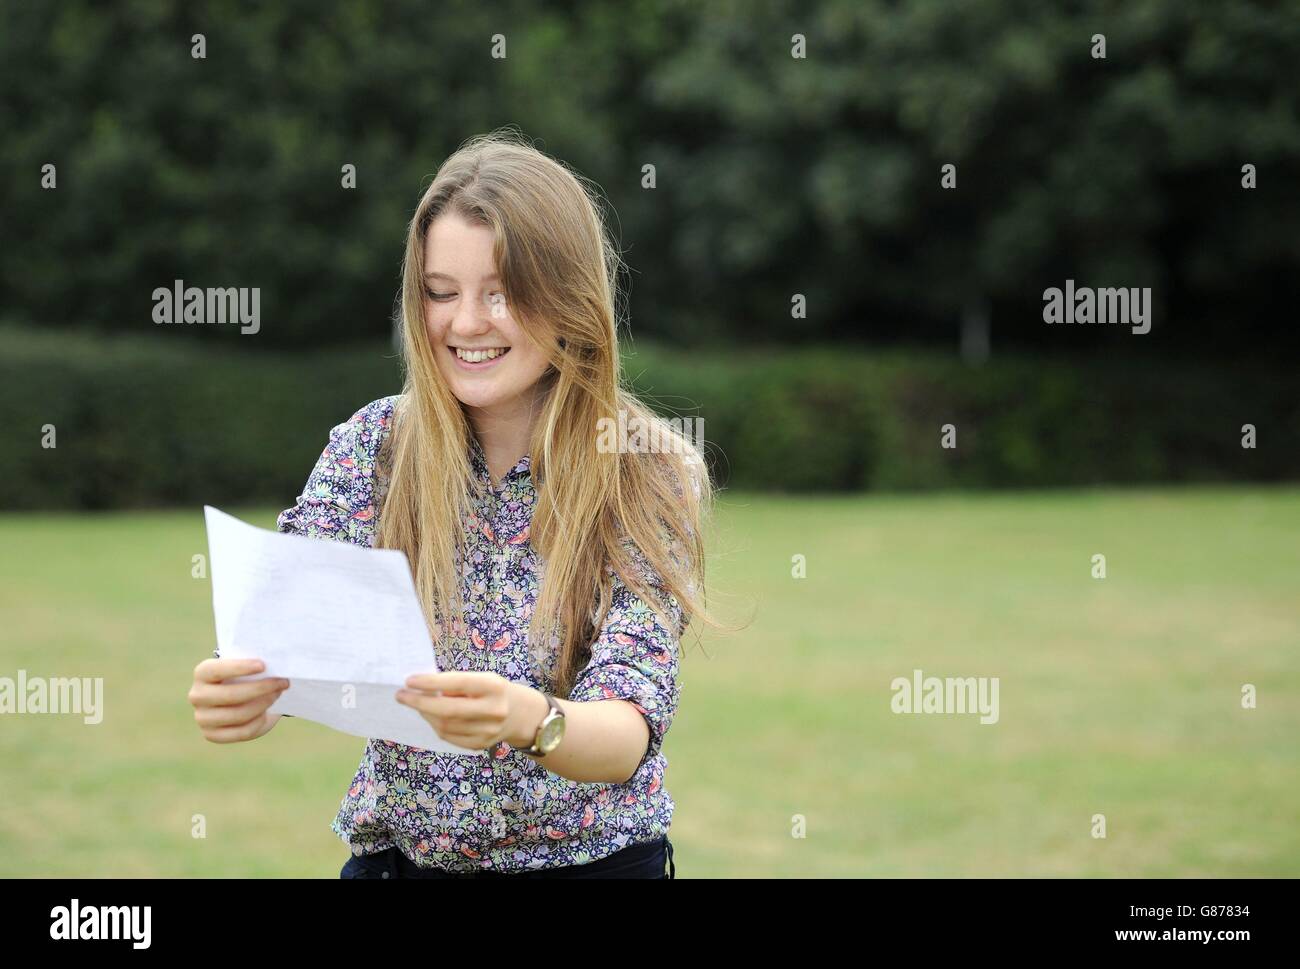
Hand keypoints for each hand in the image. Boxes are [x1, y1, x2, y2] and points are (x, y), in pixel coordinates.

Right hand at [188, 657, 288, 743]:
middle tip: (283, 682)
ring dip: (264, 704)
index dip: (240, 668)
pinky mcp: (212, 735)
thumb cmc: (244, 676)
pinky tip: (268, 712)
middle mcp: (197, 696)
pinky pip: (242, 731)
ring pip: (239, 714)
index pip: (217, 670)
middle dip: (261, 688)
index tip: (263, 665)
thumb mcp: (245, 667)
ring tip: (277, 694)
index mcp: (202, 673)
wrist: (237, 698)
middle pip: (231, 695)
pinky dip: (259, 722)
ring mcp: (202, 718)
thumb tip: (277, 666)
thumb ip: (254, 666)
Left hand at [397, 671, 544, 751]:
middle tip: (401, 695)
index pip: (457, 683)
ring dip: (426, 714)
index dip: (431, 683)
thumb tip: (421, 689)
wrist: (519, 714)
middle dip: (420, 703)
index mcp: (494, 687)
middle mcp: (493, 710)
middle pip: (448, 710)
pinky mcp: (480, 745)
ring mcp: (488, 731)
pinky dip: (435, 725)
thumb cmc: (492, 691)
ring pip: (445, 726)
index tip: (409, 680)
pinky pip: (449, 737)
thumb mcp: (481, 678)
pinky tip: (433, 716)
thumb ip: (456, 684)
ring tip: (418, 703)